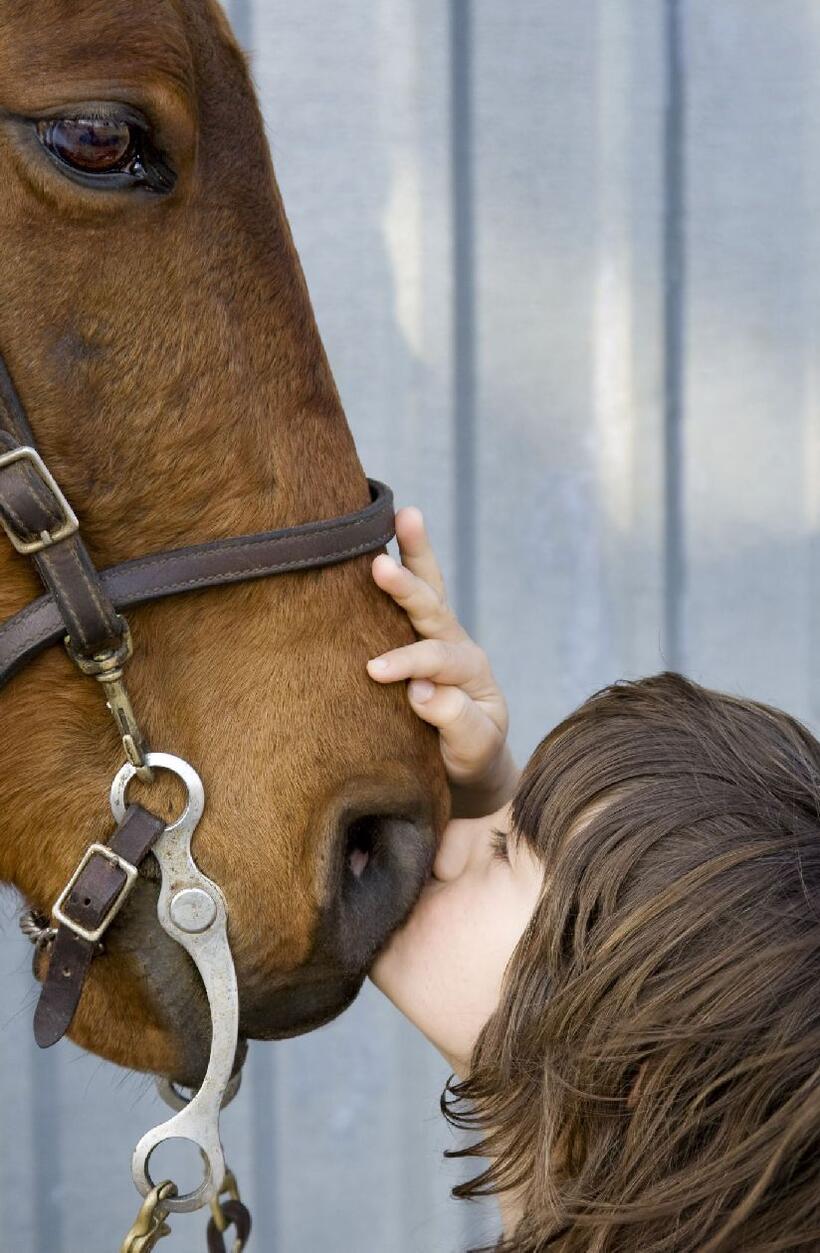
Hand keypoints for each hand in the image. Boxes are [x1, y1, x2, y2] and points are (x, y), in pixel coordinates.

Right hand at [366, 507, 517, 816]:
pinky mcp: (413, 640)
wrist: (470, 768)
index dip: (408, 660)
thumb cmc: (470, 761)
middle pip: (434, 608)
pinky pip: (404, 603)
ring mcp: (437, 638)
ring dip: (413, 553)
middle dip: (407, 585)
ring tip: (403, 514)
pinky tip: (372, 541)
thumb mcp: (474, 750)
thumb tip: (421, 691)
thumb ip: (456, 722)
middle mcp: (455, 645)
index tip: (376, 671)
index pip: (436, 657)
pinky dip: (396, 567)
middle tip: (380, 565)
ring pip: (427, 590)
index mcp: (471, 670)